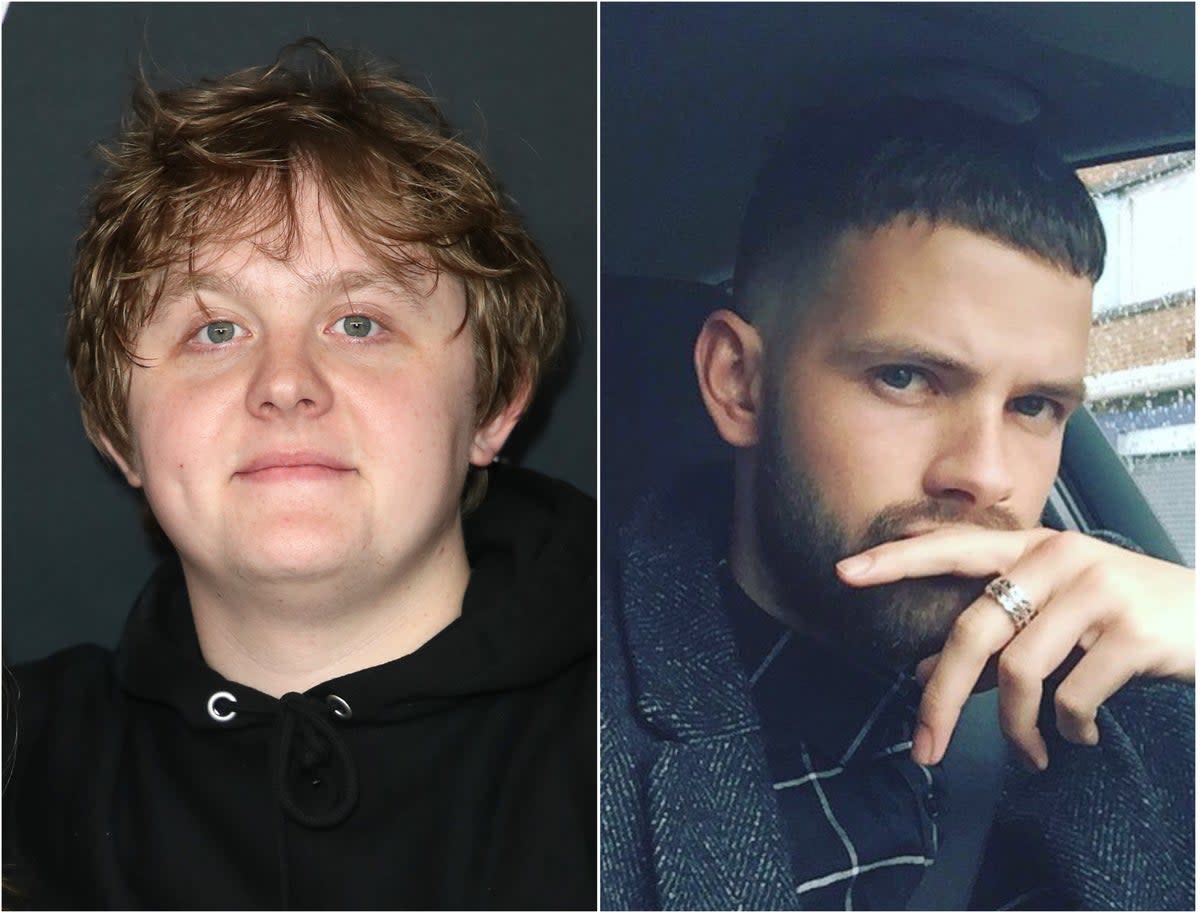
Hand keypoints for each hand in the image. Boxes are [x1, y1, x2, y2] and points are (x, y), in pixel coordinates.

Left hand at [836, 527, 1193, 770]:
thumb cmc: (1131, 622)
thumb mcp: (1061, 618)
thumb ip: (996, 637)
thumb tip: (923, 670)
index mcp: (1037, 548)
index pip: (954, 548)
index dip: (898, 560)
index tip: (845, 572)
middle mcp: (1063, 558)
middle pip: (973, 628)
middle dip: (939, 697)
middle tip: (923, 747)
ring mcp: (1101, 591)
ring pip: (1019, 672)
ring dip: (1016, 728)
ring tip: (1036, 749)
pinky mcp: (1135, 633)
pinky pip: (1072, 697)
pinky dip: (1068, 732)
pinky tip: (1081, 738)